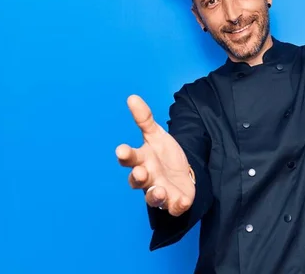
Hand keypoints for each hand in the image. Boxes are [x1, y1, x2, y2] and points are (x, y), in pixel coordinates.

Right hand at [116, 95, 194, 216]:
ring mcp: (161, 191)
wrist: (183, 172)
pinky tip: (181, 201)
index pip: (129, 158)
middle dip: (137, 177)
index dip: (125, 155)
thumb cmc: (163, 155)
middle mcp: (148, 178)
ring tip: (159, 190)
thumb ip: (144, 119)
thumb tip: (132, 97)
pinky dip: (176, 205)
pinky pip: (174, 207)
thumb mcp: (156, 135)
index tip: (121, 149)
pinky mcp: (175, 202)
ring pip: (153, 198)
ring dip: (154, 194)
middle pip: (137, 180)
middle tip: (139, 173)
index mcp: (142, 160)